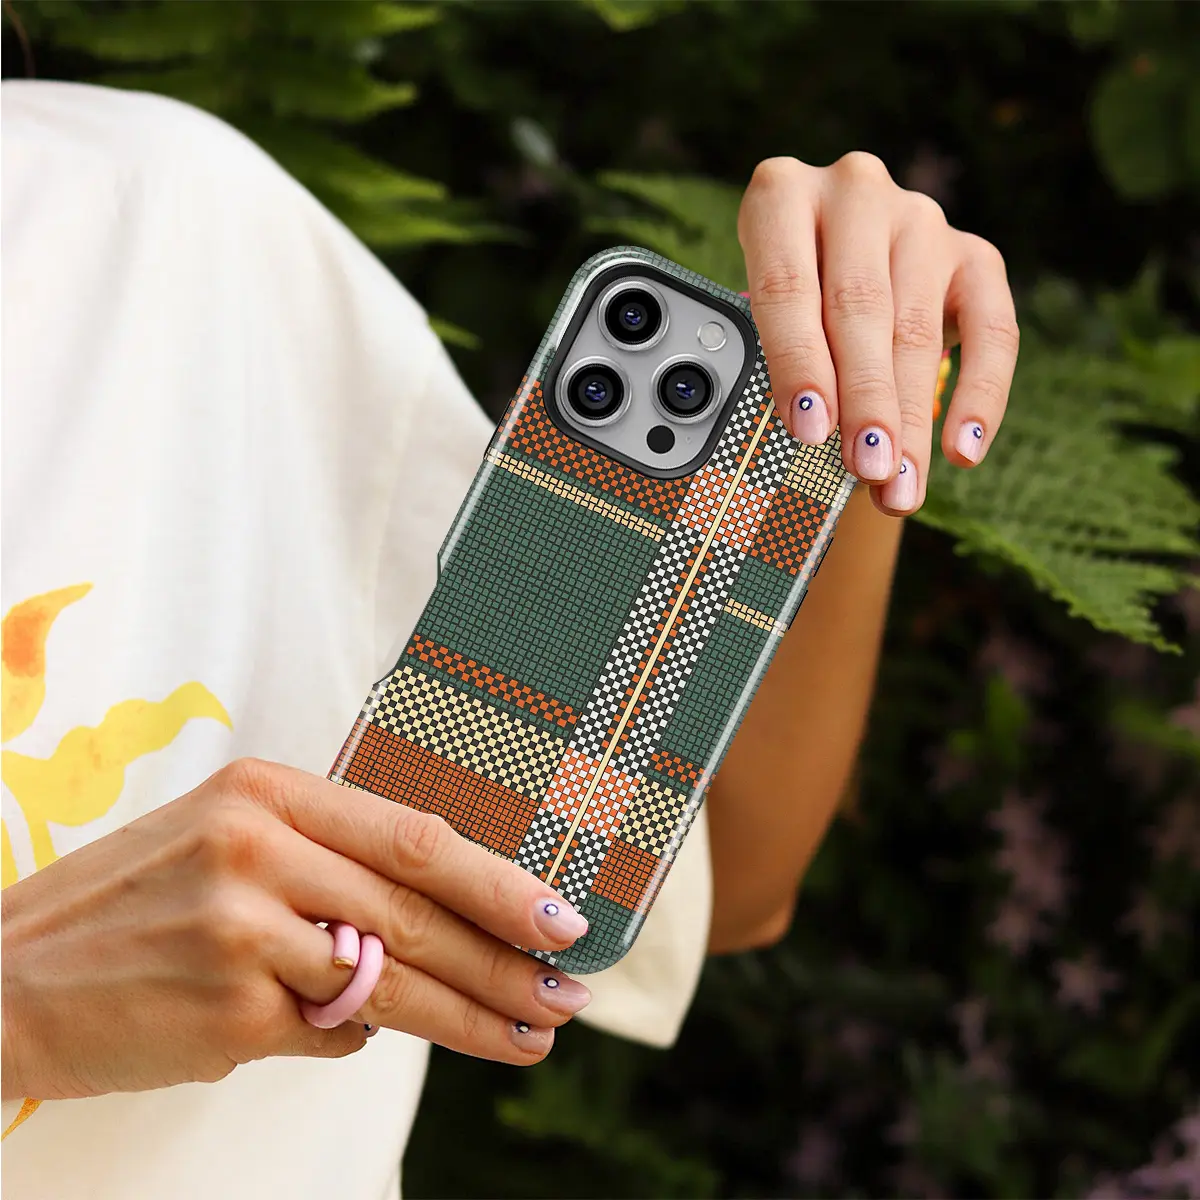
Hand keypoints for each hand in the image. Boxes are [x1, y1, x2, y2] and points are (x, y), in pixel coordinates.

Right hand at [1, 759, 591, 1100]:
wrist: (4, 974)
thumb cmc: (132, 903)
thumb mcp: (225, 839)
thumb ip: (327, 861)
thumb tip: (437, 912)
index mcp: (269, 793)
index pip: (417, 837)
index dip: (499, 882)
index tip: (561, 915)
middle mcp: (259, 851)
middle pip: (418, 914)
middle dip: (506, 960)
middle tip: (568, 990)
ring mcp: (241, 933)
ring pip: (389, 984)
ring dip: (466, 1017)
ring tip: (525, 1034)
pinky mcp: (227, 1013)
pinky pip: (330, 1032)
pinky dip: (354, 1036)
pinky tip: (361, 1032)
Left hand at [738, 152, 1018, 514]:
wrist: (838, 255)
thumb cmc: (784, 298)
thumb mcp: (756, 311)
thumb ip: (764, 358)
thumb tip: (795, 445)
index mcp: (782, 196)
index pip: (787, 285)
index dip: (798, 362)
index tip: (808, 430)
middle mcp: (855, 192)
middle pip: (859, 308)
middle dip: (865, 401)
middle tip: (867, 470)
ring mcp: (920, 218)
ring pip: (917, 329)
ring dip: (912, 419)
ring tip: (900, 486)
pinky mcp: (975, 252)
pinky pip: (991, 330)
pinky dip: (980, 396)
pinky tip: (963, 450)